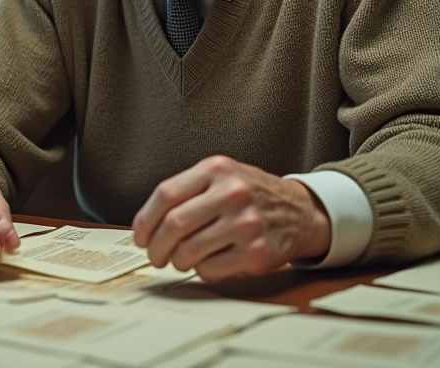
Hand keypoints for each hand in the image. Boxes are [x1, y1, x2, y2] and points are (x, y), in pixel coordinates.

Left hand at [131, 155, 331, 281]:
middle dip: (156, 247)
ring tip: (182, 259)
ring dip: (178, 261)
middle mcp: (232, 193)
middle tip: (155, 255)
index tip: (141, 236)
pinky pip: (210, 270)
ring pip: (189, 251)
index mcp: (217, 170)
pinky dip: (201, 271)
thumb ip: (186, 191)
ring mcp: (246, 223)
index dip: (145, 221)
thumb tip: (147, 225)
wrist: (299, 210)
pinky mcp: (256, 253)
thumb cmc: (251, 195)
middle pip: (174, 225)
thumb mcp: (221, 176)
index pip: (165, 195)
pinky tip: (208, 262)